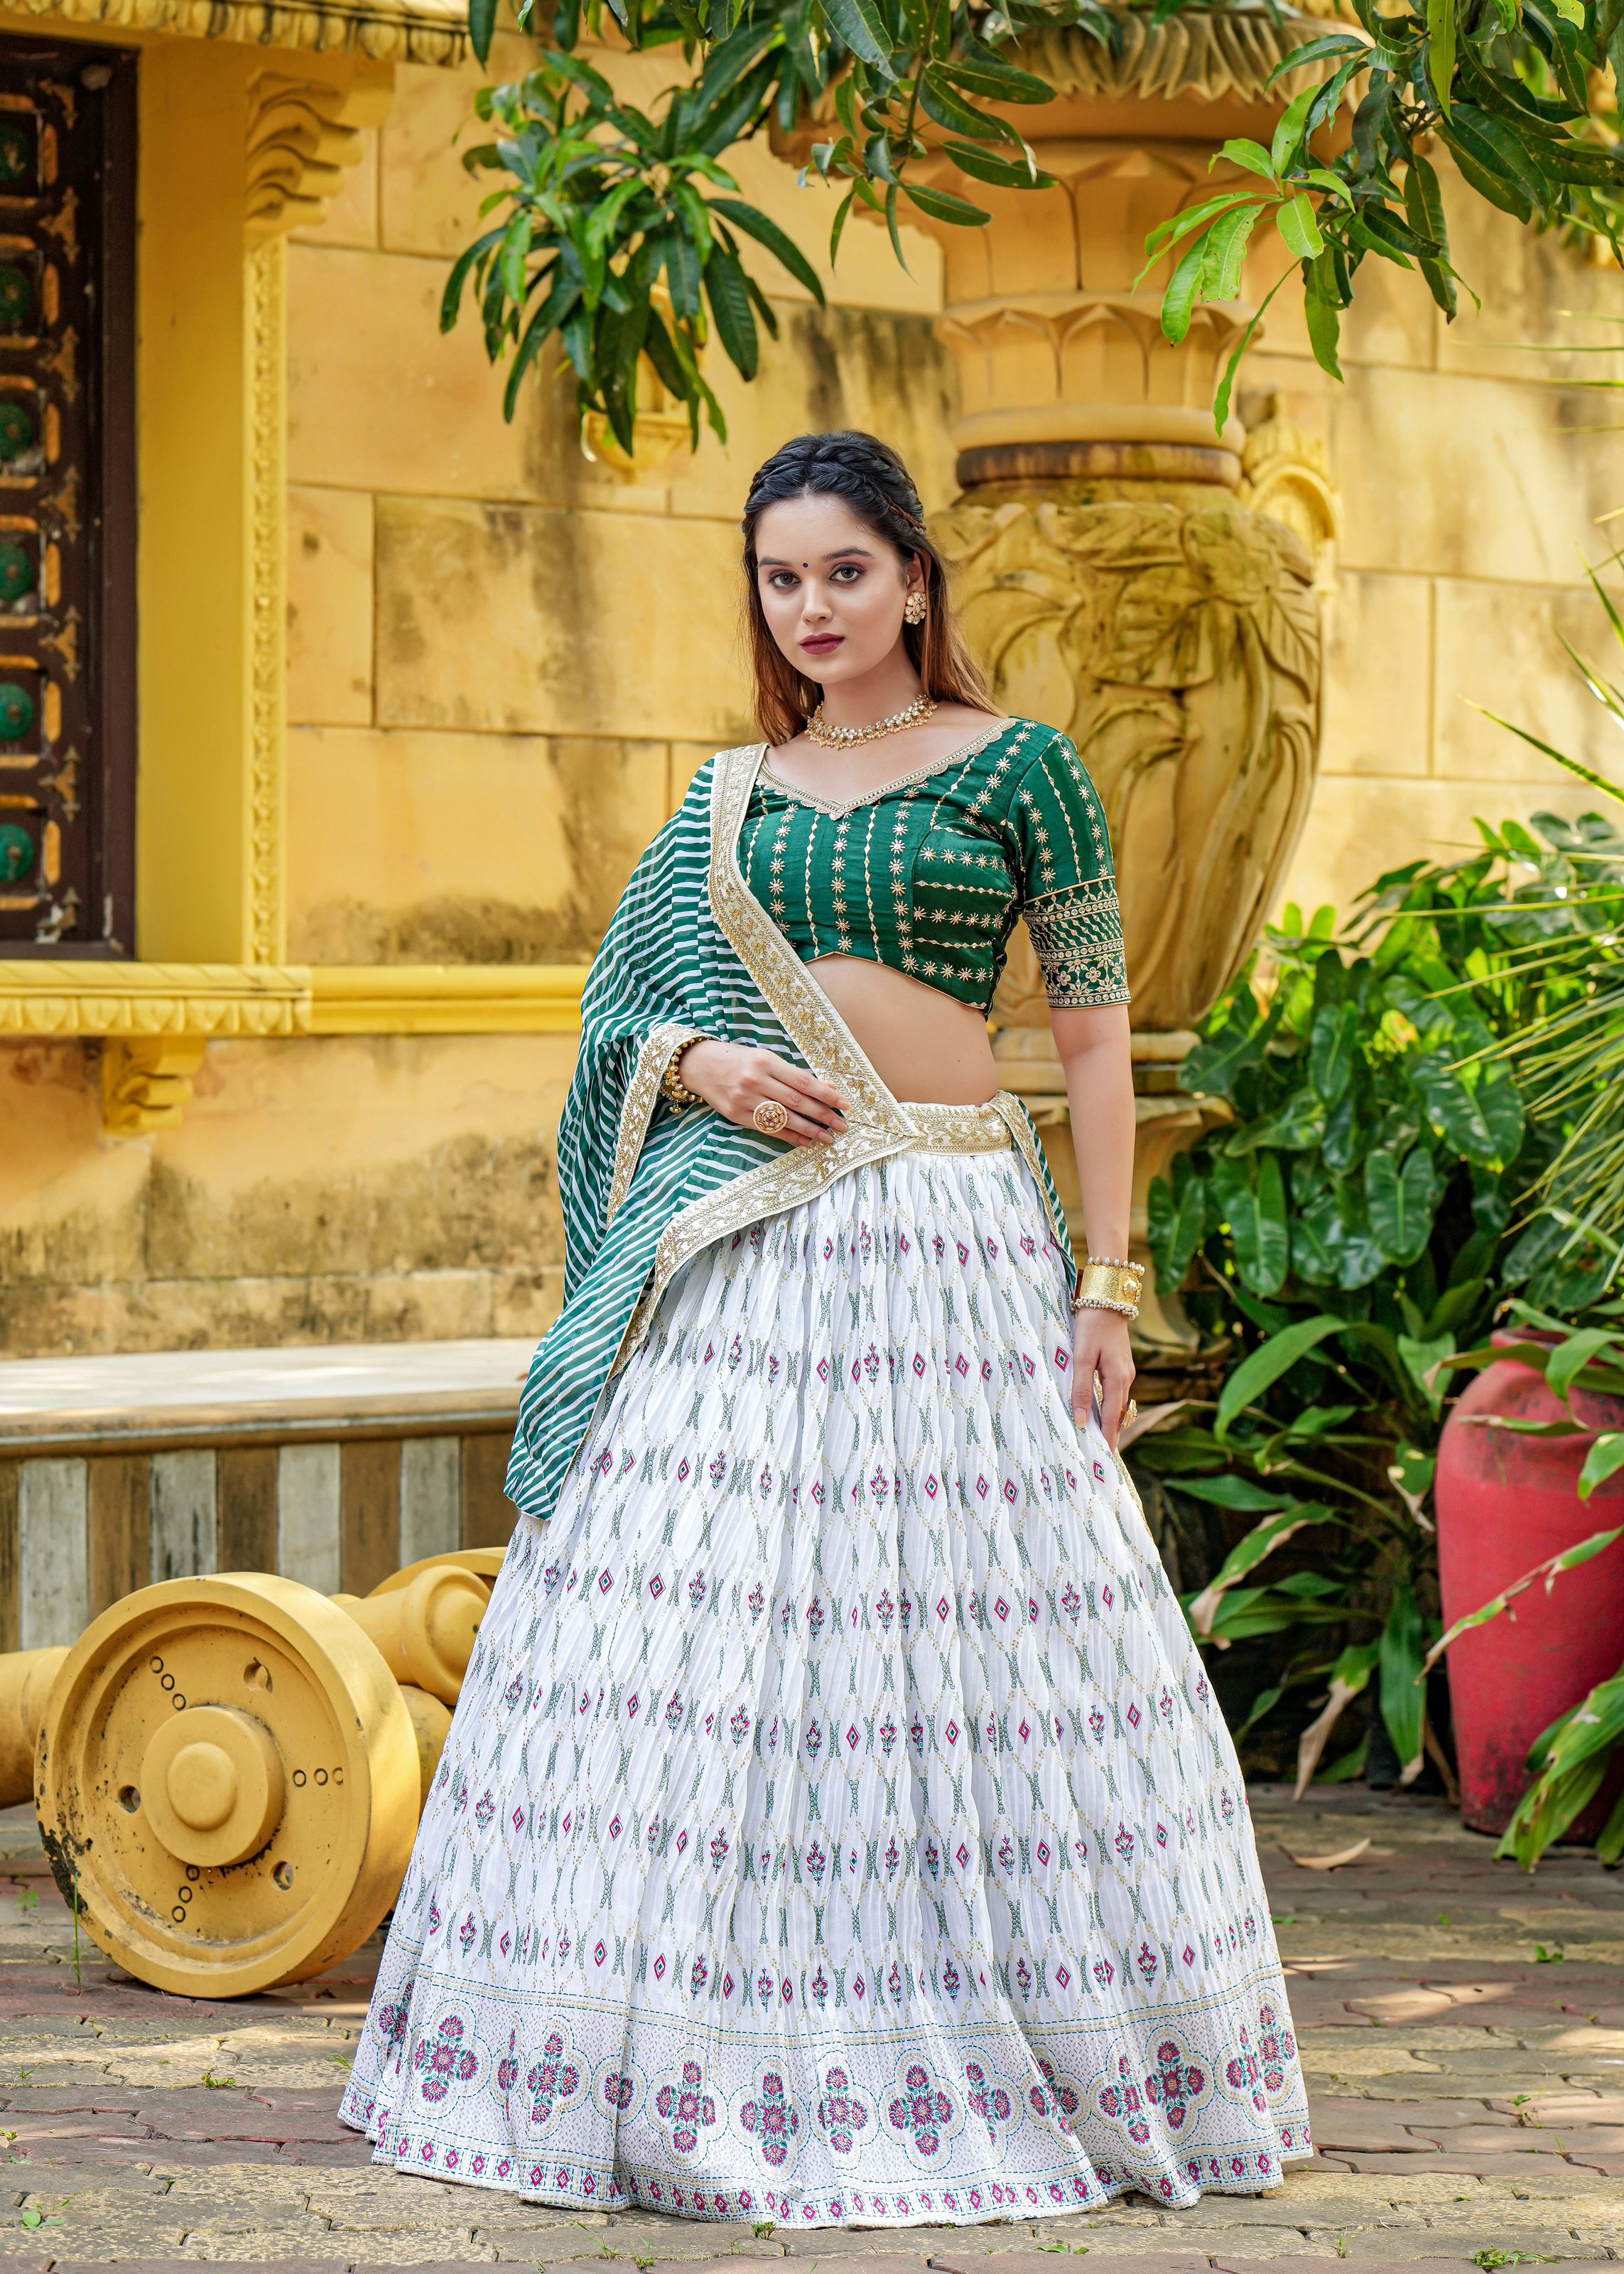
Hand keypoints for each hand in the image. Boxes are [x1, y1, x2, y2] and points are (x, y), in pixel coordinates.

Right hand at [679, 1040, 846, 1147]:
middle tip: (842, 1126)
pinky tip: (804, 1141)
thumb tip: (826, 1087)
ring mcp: (744, 1100)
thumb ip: (793, 1073)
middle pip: (796, 1102)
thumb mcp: (766, 1058)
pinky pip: (768, 1128)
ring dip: (809, 1130)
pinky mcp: (736, 1114)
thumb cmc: (739, 1059)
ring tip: (827, 1137)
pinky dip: (788, 1136)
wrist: (700, 1065)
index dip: (826, 1094)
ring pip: (784, 1118)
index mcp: (766, 1062)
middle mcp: (755, 1081)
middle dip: (822, 1115)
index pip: (804, 1081)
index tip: (844, 1104)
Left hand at [1072, 1306, 1135, 1450]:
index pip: (1112, 1417)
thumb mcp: (1081, 1356)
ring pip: (1118, 1403)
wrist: (1107, 1299)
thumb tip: (1081, 1419)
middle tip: (1102, 1454)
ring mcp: (1126, 1370)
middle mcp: (1126, 1377)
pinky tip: (1101, 1411)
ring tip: (1100, 1438)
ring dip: (1111, 1421)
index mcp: (1117, 1378)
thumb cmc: (1091, 1325)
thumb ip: (1080, 1388)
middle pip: (1118, 1413)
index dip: (1108, 1437)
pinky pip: (1116, 1392)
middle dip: (1111, 1433)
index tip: (1105, 1457)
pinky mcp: (1121, 1364)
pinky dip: (1110, 1406)